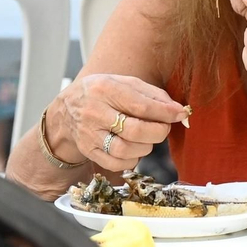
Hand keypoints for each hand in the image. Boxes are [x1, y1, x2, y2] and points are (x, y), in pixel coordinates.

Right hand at [50, 74, 187, 172]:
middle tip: (164, 128)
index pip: (140, 105)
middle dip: (158, 132)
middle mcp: (94, 112)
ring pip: (126, 150)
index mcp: (104, 89)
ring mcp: (89, 135)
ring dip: (146, 147)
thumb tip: (177, 110)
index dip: (165, 112)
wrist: (66, 110)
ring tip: (147, 137)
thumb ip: (152, 94)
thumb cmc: (102, 94)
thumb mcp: (124, 83)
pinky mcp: (89, 152)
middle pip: (134, 130)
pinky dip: (132, 160)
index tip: (180, 114)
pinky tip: (133, 149)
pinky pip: (117, 164)